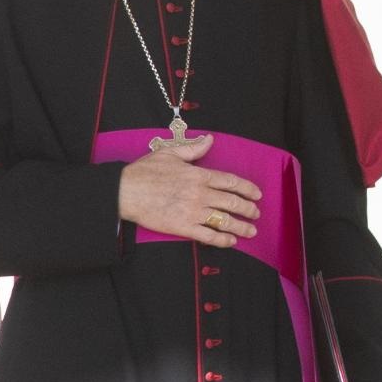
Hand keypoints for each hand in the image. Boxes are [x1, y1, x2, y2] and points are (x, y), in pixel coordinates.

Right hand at [114, 135, 260, 246]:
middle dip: (248, 209)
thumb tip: (210, 139)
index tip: (257, 194)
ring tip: (251, 231)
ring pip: (224, 220)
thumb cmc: (145, 172)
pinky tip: (231, 242)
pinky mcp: (182, 227)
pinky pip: (207, 235)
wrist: (124, 191)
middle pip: (232, 202)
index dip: (248, 189)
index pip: (232, 182)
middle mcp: (201, 193)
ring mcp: (193, 211)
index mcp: (200, 175)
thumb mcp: (171, 153)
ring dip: (241, 226)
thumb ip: (194, 148)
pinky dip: (222, 239)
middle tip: (256, 214)